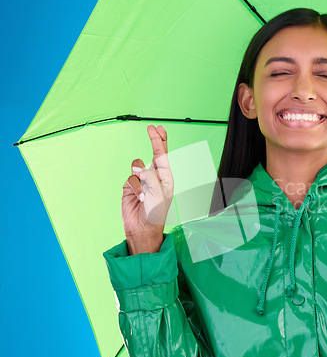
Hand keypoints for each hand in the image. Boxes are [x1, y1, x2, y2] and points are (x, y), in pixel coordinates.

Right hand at [121, 125, 173, 251]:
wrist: (142, 229)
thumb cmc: (156, 213)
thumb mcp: (158, 193)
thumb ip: (150, 176)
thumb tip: (138, 167)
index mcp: (166, 177)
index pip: (163, 155)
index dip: (160, 140)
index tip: (157, 128)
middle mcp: (155, 177)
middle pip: (154, 154)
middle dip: (154, 141)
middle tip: (152, 128)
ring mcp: (142, 181)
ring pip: (137, 166)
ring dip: (140, 177)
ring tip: (145, 192)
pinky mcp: (130, 187)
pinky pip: (130, 178)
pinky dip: (134, 187)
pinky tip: (139, 198)